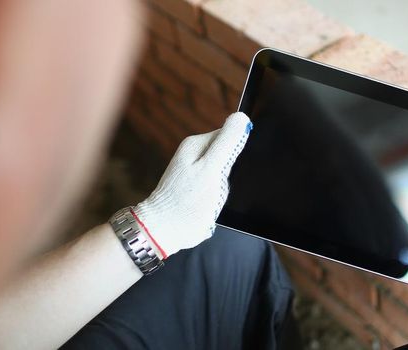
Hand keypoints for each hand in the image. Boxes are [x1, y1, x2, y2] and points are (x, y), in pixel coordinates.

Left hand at [133, 112, 251, 258]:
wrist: (165, 230)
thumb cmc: (186, 201)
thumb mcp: (211, 169)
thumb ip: (227, 142)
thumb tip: (241, 117)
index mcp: (196, 143)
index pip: (230, 135)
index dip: (238, 151)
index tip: (230, 168)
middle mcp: (195, 154)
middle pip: (229, 154)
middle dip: (232, 171)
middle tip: (219, 185)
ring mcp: (196, 171)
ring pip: (226, 172)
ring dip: (226, 185)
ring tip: (212, 196)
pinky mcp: (198, 187)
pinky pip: (220, 186)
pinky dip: (220, 194)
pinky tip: (211, 202)